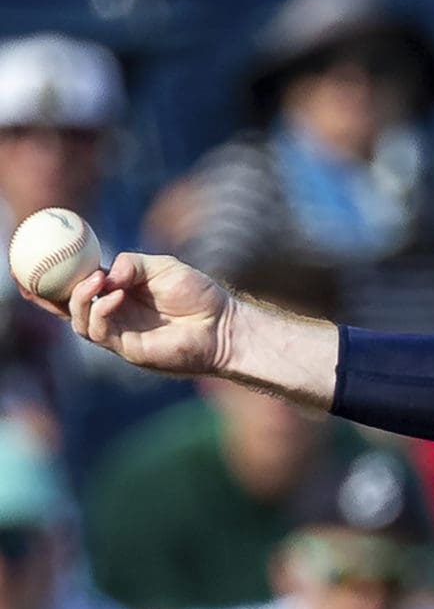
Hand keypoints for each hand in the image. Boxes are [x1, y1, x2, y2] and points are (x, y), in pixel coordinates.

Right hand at [25, 253, 231, 377]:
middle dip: (45, 296)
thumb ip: (130, 264)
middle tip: (35, 275)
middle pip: (67, 308)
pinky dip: (101, 311)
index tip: (35, 259)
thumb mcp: (161, 267)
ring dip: (80, 299)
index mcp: (117, 292)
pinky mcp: (127, 349)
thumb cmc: (197, 294)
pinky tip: (114, 295)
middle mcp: (113, 314)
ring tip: (97, 281)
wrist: (222, 324)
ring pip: (79, 321)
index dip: (54, 276)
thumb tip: (104, 272)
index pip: (77, 285)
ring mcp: (118, 333)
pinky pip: (101, 331)